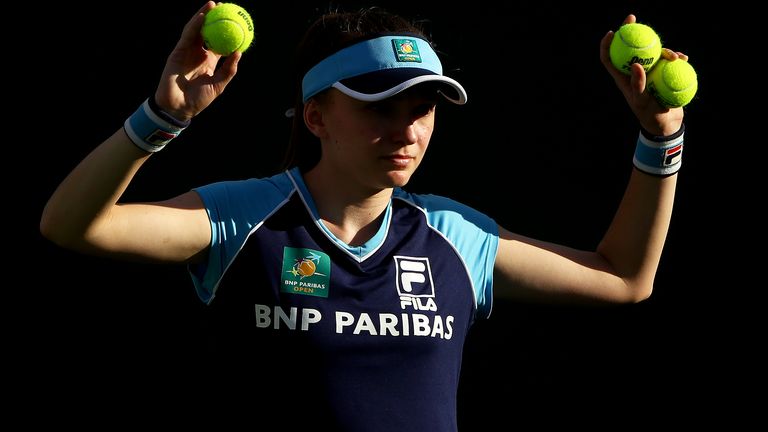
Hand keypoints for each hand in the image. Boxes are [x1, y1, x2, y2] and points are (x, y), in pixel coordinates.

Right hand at [154, 1, 240, 121]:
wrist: (180, 107)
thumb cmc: (199, 99)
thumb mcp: (218, 85)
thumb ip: (228, 70)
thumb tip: (239, 53)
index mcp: (209, 61)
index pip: (218, 42)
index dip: (225, 31)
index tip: (235, 21)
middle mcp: (198, 53)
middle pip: (206, 31)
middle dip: (214, 17)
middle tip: (224, 6)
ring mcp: (187, 51)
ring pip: (196, 29)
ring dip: (203, 15)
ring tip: (212, 4)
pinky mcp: (177, 51)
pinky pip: (187, 36)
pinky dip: (194, 25)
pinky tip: (202, 16)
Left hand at [601, 14, 684, 135]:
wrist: (666, 123)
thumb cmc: (649, 115)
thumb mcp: (641, 101)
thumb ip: (637, 84)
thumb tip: (636, 64)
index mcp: (622, 78)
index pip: (609, 58)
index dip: (607, 44)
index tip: (612, 32)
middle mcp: (634, 72)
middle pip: (629, 48)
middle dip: (630, 31)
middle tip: (633, 18)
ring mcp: (649, 71)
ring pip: (652, 52)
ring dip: (663, 49)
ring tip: (675, 56)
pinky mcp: (663, 73)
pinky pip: (668, 60)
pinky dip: (676, 57)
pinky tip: (683, 58)